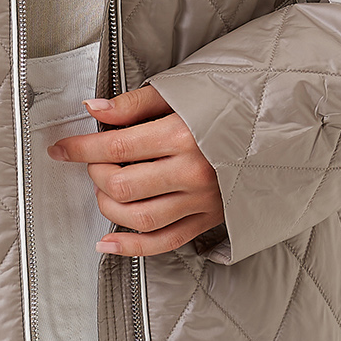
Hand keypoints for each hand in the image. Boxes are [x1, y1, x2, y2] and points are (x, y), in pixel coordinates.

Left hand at [49, 85, 224, 257]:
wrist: (280, 125)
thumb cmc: (230, 103)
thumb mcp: (180, 93)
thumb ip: (133, 104)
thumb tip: (92, 110)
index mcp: (183, 135)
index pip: (116, 147)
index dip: (80, 148)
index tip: (60, 148)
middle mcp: (193, 172)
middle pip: (122, 185)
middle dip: (94, 174)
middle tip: (91, 162)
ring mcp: (202, 201)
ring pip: (139, 217)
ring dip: (107, 206)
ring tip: (103, 190)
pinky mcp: (209, 219)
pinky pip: (165, 242)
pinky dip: (131, 247)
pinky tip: (107, 242)